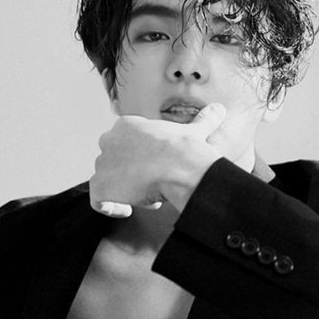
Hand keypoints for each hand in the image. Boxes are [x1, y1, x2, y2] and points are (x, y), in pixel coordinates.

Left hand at [90, 103, 226, 216]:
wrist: (178, 166)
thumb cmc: (186, 149)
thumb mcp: (195, 132)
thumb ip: (203, 120)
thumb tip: (220, 109)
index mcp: (127, 125)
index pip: (126, 144)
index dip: (142, 159)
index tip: (158, 169)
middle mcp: (109, 140)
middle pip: (115, 162)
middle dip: (132, 175)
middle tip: (154, 184)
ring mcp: (102, 163)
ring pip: (109, 181)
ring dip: (126, 191)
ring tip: (149, 198)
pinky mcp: (99, 186)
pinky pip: (98, 201)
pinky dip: (111, 207)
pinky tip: (127, 210)